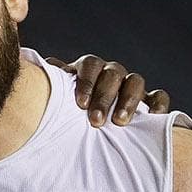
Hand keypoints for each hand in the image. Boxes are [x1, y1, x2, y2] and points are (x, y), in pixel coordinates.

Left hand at [48, 54, 170, 126]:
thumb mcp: (58, 100)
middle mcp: (111, 73)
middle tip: (95, 121)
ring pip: (135, 81)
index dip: (86, 82)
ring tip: (119, 123)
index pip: (90, 65)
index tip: (79, 104)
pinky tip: (151, 119)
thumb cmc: (68, 112)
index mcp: (88, 70)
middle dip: (104, 96)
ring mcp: (130, 85)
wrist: (87, 126)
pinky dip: (157, 105)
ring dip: (128, 100)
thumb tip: (32, 66)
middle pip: (113, 73)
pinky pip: (158, 97)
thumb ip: (51, 86)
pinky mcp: (149, 101)